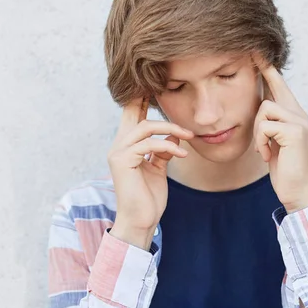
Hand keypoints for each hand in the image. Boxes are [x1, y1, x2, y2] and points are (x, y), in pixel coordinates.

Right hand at [107, 96, 194, 249]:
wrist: (141, 221)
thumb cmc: (149, 197)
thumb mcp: (159, 168)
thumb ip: (163, 151)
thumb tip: (174, 136)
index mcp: (126, 146)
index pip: (132, 116)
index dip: (141, 99)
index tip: (154, 86)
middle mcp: (118, 145)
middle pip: (132, 111)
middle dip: (147, 97)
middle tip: (164, 87)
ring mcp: (118, 152)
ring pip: (146, 126)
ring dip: (171, 128)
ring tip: (189, 136)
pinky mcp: (122, 162)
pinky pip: (149, 145)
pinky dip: (169, 147)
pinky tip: (182, 155)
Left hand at [253, 65, 307, 212]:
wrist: (297, 191)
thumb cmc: (284, 169)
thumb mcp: (275, 143)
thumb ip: (271, 125)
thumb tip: (260, 109)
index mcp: (295, 116)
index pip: (281, 88)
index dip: (270, 71)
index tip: (260, 53)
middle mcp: (300, 114)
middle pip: (275, 88)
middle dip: (266, 70)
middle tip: (254, 52)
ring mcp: (299, 121)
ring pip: (264, 108)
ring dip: (258, 131)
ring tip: (264, 149)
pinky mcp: (295, 131)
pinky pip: (265, 125)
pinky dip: (260, 142)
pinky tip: (267, 155)